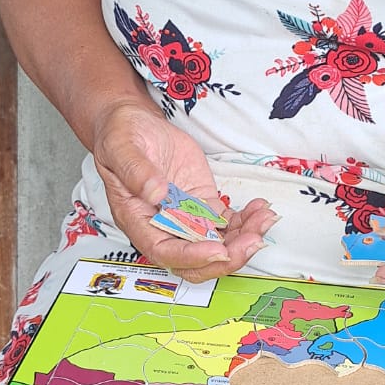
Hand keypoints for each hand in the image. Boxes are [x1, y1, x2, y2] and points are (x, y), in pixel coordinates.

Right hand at [91, 99, 275, 282]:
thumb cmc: (120, 137)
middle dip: (227, 256)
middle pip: (196, 259)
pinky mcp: (201, 203)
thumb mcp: (121, 147)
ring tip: (264, 219)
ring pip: (217, 243)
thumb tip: (157, 193)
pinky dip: (246, 221)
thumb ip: (136, 172)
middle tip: (253, 241)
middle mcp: (163, 225)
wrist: (135, 125)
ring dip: (243, 238)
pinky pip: (226, 222)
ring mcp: (185, 216)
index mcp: (138, 219)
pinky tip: (260, 209)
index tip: (218, 249)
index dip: (192, 256)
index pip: (165, 251)